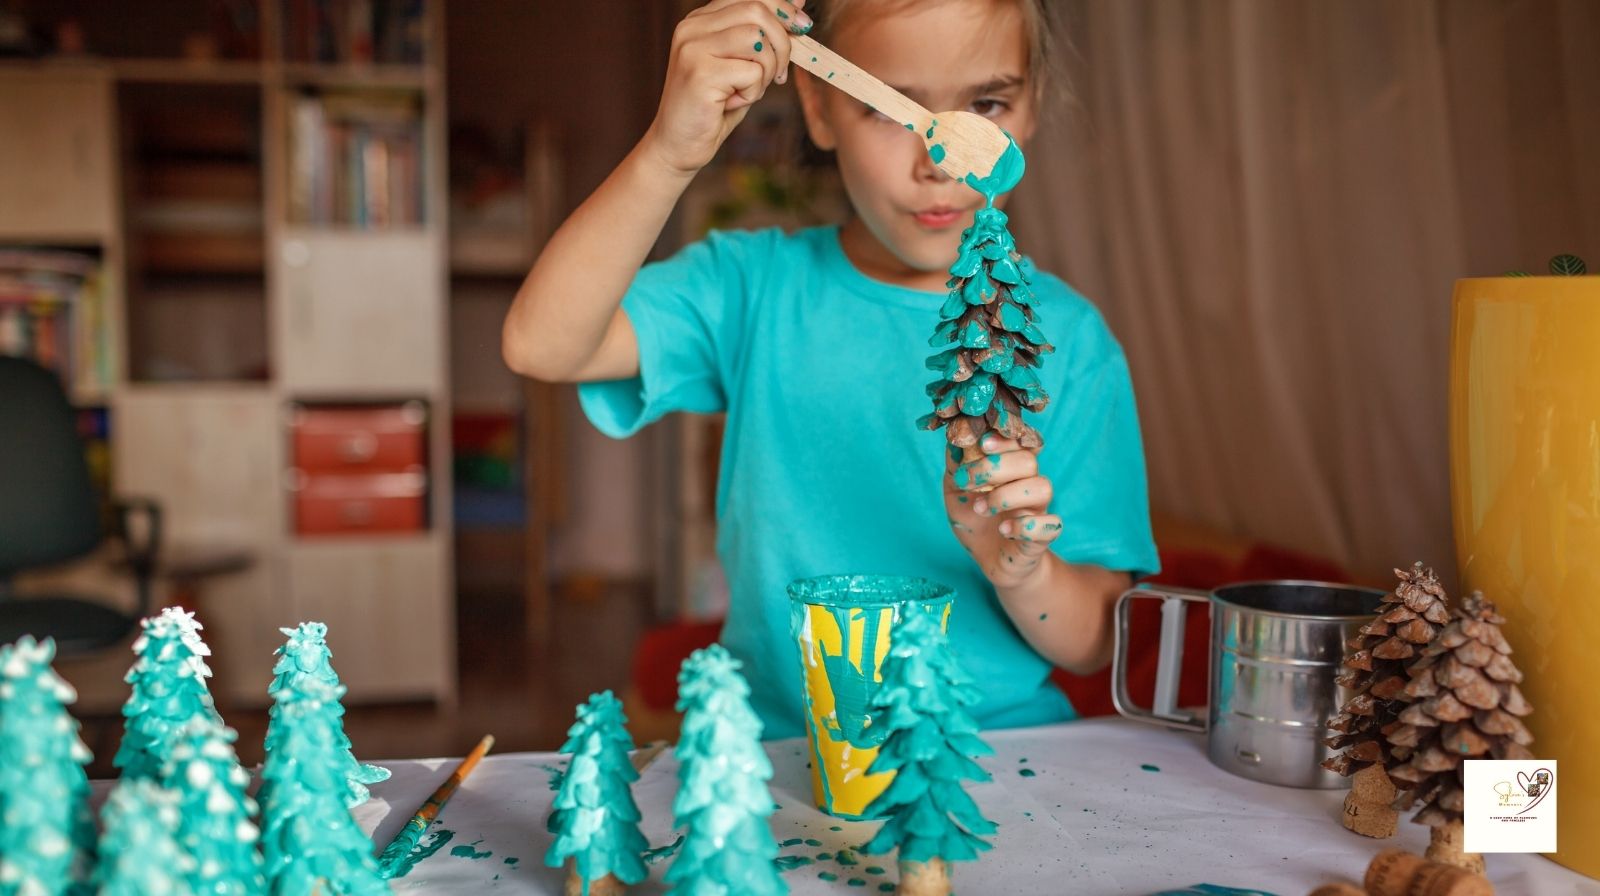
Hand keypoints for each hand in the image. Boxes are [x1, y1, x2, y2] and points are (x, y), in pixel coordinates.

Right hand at [642, 0, 809, 175]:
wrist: (678, 144)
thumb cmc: (714, 106)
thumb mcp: (744, 63)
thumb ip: (765, 33)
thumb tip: (798, 1)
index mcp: (701, 19)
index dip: (782, 8)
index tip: (802, 26)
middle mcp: (692, 27)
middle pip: (756, 10)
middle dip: (782, 43)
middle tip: (779, 74)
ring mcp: (693, 48)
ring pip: (757, 39)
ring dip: (766, 71)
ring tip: (748, 90)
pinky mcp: (699, 73)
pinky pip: (752, 71)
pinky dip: (753, 92)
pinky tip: (732, 102)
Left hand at [944, 434, 1062, 589]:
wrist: (990, 560)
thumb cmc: (975, 519)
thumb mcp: (956, 491)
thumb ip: (956, 465)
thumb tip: (955, 439)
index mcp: (1011, 468)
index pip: (1019, 441)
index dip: (1004, 439)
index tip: (982, 444)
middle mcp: (1028, 484)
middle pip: (1027, 461)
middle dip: (992, 468)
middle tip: (966, 483)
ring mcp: (1038, 510)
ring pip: (1042, 488)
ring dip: (1006, 496)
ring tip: (981, 509)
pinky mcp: (1042, 537)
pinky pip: (1050, 524)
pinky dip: (1025, 526)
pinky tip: (1004, 530)